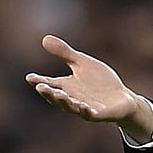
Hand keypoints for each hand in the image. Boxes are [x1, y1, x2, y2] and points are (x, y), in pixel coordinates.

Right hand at [26, 35, 152, 141]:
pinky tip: (83, 105)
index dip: (39, 81)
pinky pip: (89, 114)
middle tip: (40, 87)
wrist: (122, 98)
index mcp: (66, 86)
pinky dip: (85, 110)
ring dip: (64, 101)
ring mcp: (83, 108)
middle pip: (57, 97)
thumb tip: (44, 38)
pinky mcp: (98, 114)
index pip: (49, 83)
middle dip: (49, 93)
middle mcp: (72, 98)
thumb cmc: (100, 81)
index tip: (29, 77)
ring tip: (59, 94)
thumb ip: (65, 53)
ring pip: (70, 107)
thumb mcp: (83, 63)